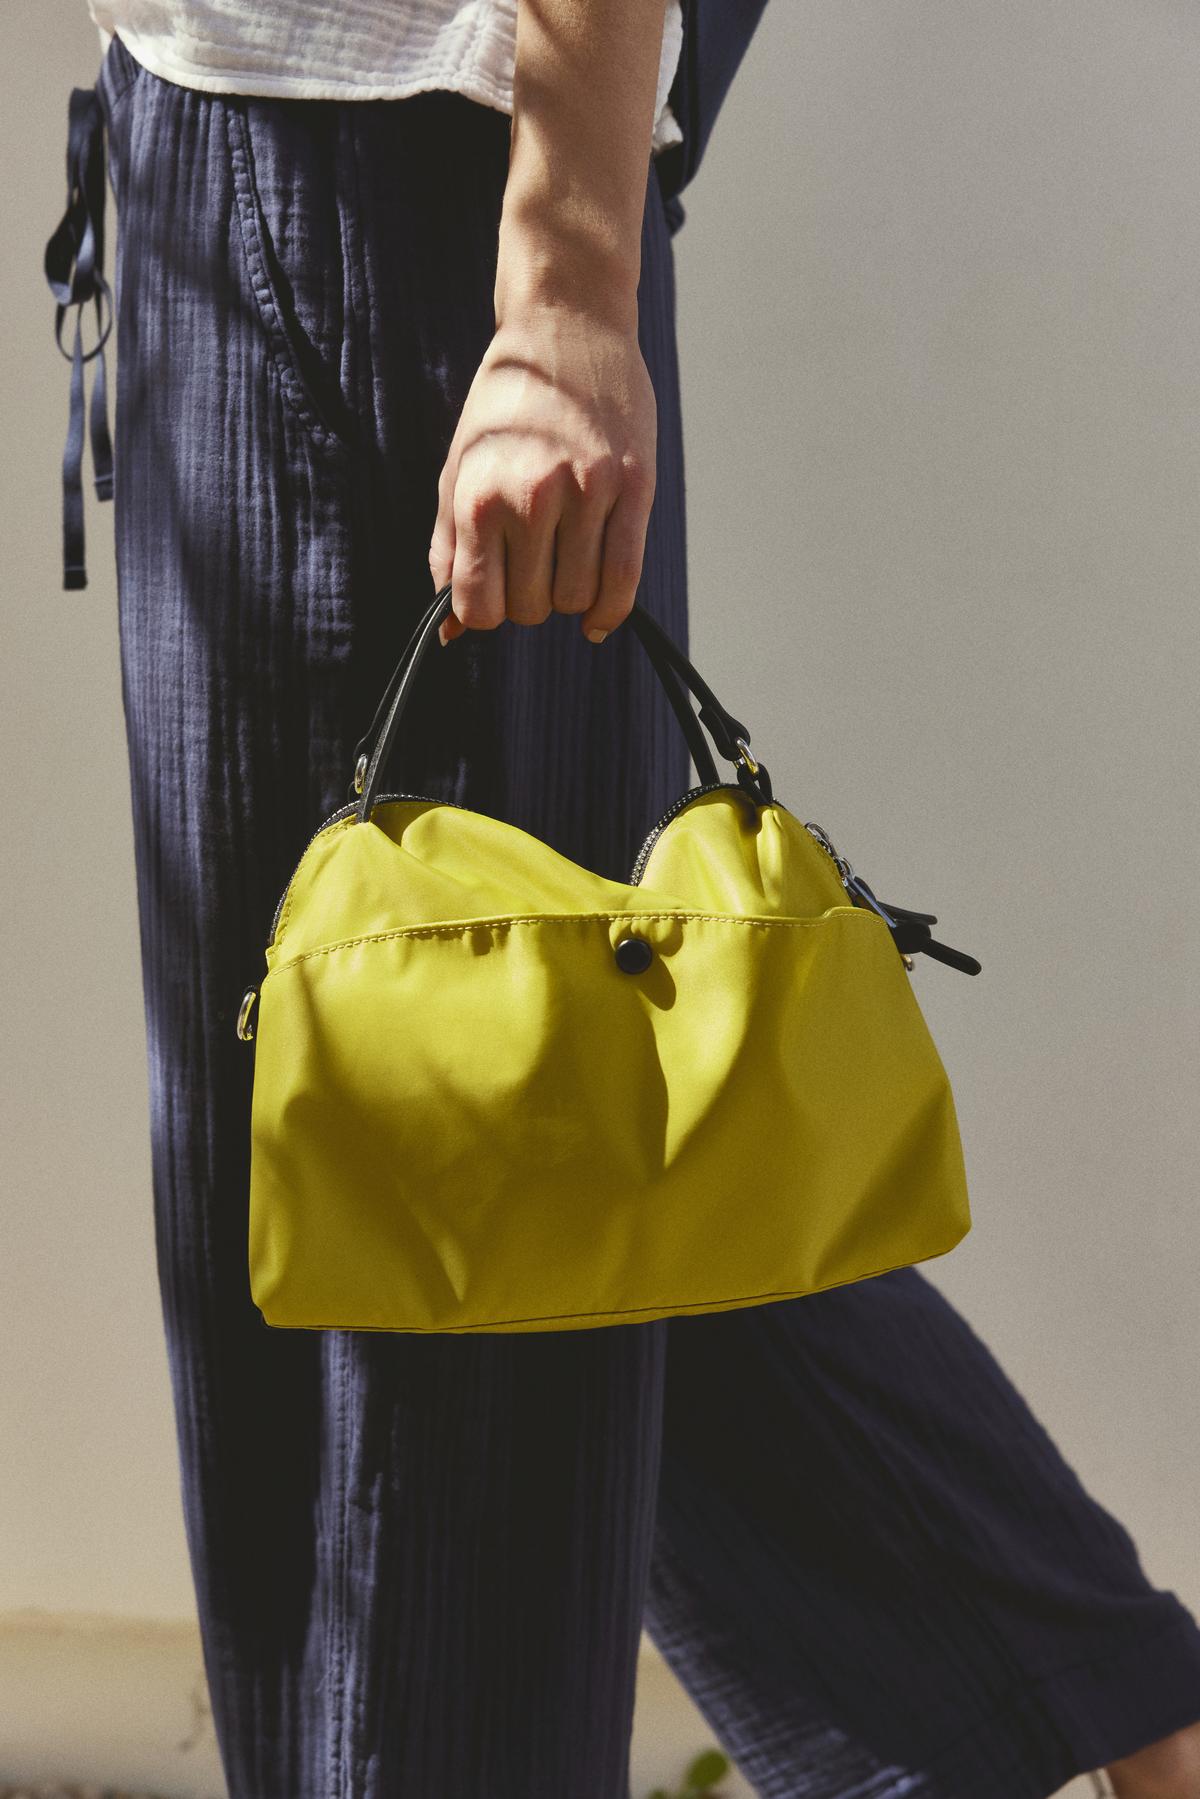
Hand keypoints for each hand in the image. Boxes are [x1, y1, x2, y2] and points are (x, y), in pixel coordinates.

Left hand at [428, 300, 656, 646]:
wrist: (567, 327)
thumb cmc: (507, 407)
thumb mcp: (458, 469)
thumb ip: (448, 549)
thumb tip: (450, 632)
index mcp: (479, 496)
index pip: (479, 607)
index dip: (485, 613)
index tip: (495, 593)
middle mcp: (531, 498)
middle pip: (530, 608)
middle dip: (529, 602)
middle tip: (532, 569)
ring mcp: (586, 493)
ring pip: (577, 599)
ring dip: (569, 599)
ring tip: (564, 565)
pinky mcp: (633, 488)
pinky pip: (624, 578)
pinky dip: (610, 612)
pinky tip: (598, 619)